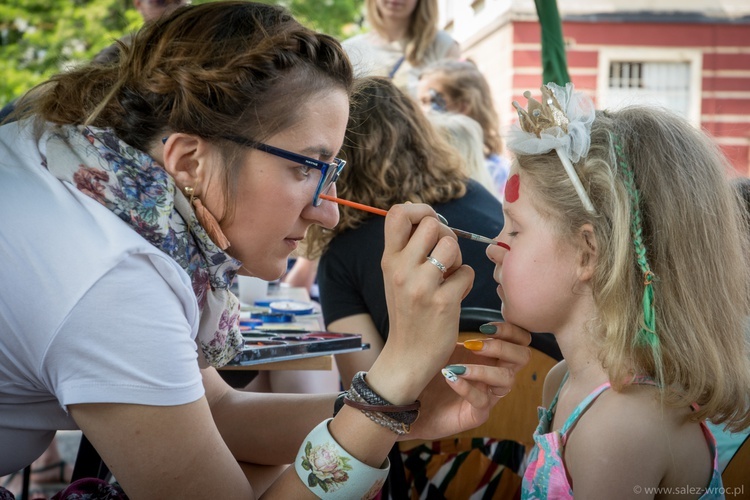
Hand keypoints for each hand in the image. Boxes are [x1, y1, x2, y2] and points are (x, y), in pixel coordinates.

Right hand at [367, 203, 474, 403]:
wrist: (407, 356)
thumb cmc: (408, 312)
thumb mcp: (396, 277)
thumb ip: (407, 248)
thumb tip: (427, 216)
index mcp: (389, 260)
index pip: (397, 213)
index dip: (419, 209)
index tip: (430, 222)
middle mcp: (401, 269)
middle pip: (432, 224)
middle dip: (445, 235)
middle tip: (443, 257)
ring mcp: (421, 286)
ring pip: (452, 245)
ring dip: (457, 259)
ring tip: (449, 276)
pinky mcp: (443, 302)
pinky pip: (467, 272)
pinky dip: (465, 282)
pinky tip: (454, 296)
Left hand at [405, 321, 531, 440]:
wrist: (407, 402)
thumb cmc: (427, 370)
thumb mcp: (443, 343)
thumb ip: (456, 325)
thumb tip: (458, 290)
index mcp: (491, 355)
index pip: (520, 340)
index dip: (511, 330)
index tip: (485, 327)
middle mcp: (495, 374)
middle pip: (523, 357)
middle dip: (502, 347)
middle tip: (474, 346)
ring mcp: (488, 395)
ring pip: (507, 380)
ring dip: (482, 369)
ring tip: (457, 366)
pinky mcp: (476, 415)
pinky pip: (482, 401)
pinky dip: (467, 388)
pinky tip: (450, 378)